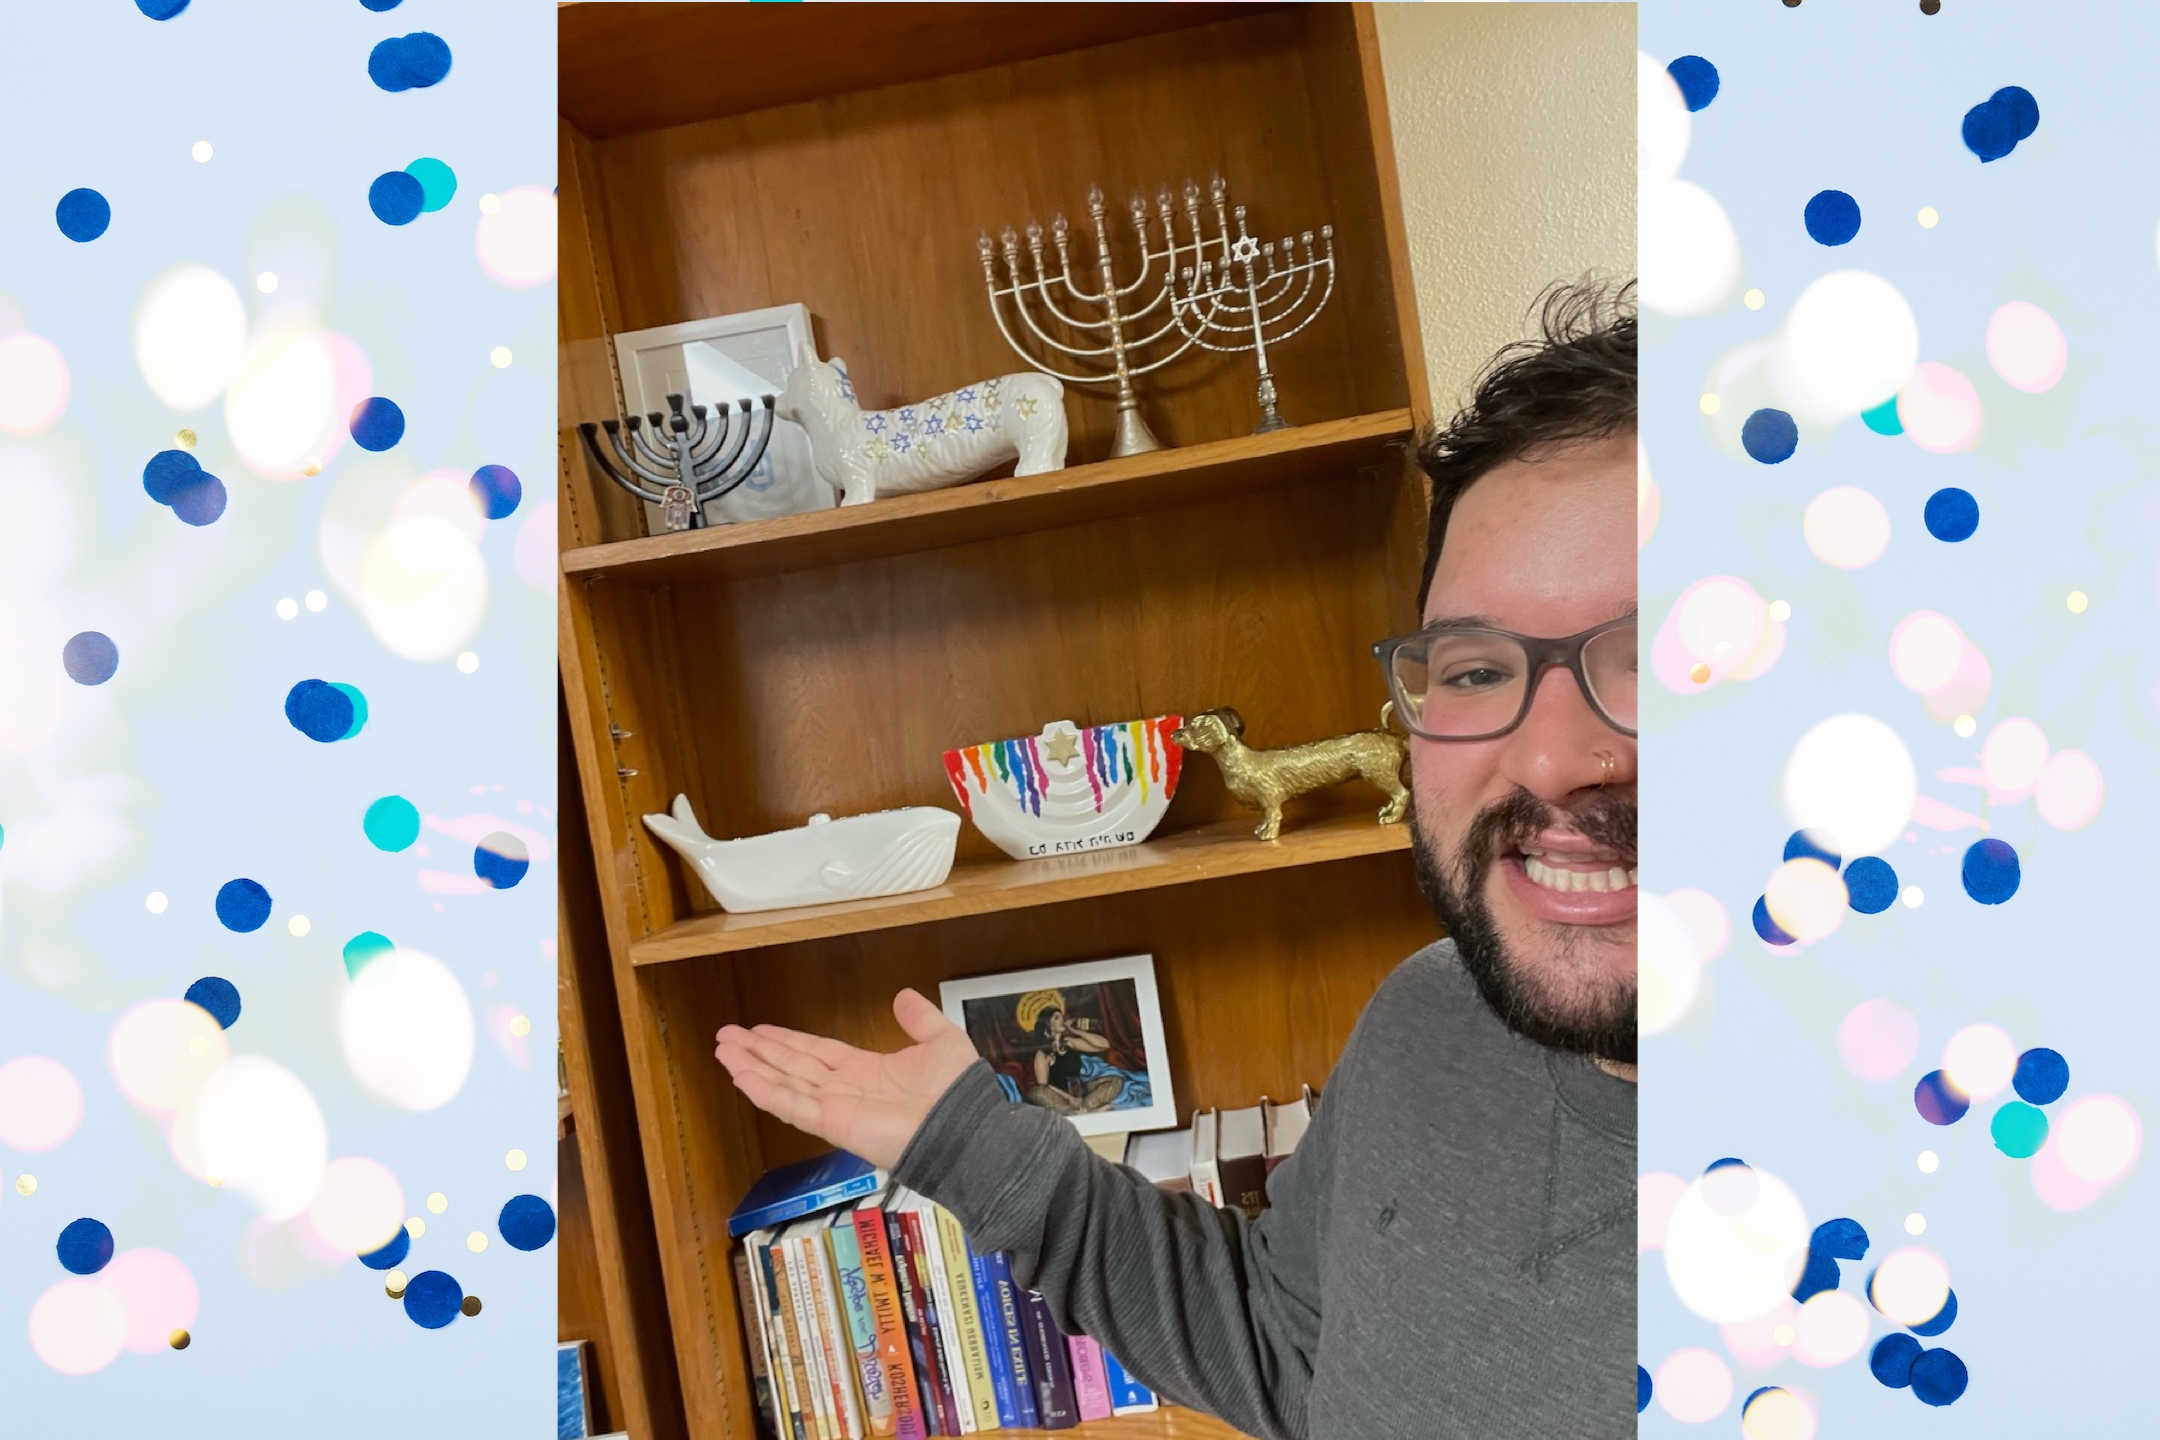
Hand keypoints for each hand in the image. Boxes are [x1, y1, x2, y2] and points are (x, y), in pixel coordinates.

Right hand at [715, 989, 980, 1170]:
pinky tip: (741, 1076)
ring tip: (723, 1051)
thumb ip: (919, 1019)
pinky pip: (792, 1105)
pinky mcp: (833, 1124)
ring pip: (784, 1083)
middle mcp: (846, 1090)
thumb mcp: (940, 1041)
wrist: (966, 1130)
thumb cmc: (958, 1094)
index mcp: (867, 1071)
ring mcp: (836, 1108)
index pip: (816, 1052)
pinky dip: (765, 1091)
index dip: (787, 1041)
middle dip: (759, 1052)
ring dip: (752, 1067)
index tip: (760, 1030)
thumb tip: (903, 996)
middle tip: (726, 1037)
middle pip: (791, 1066)